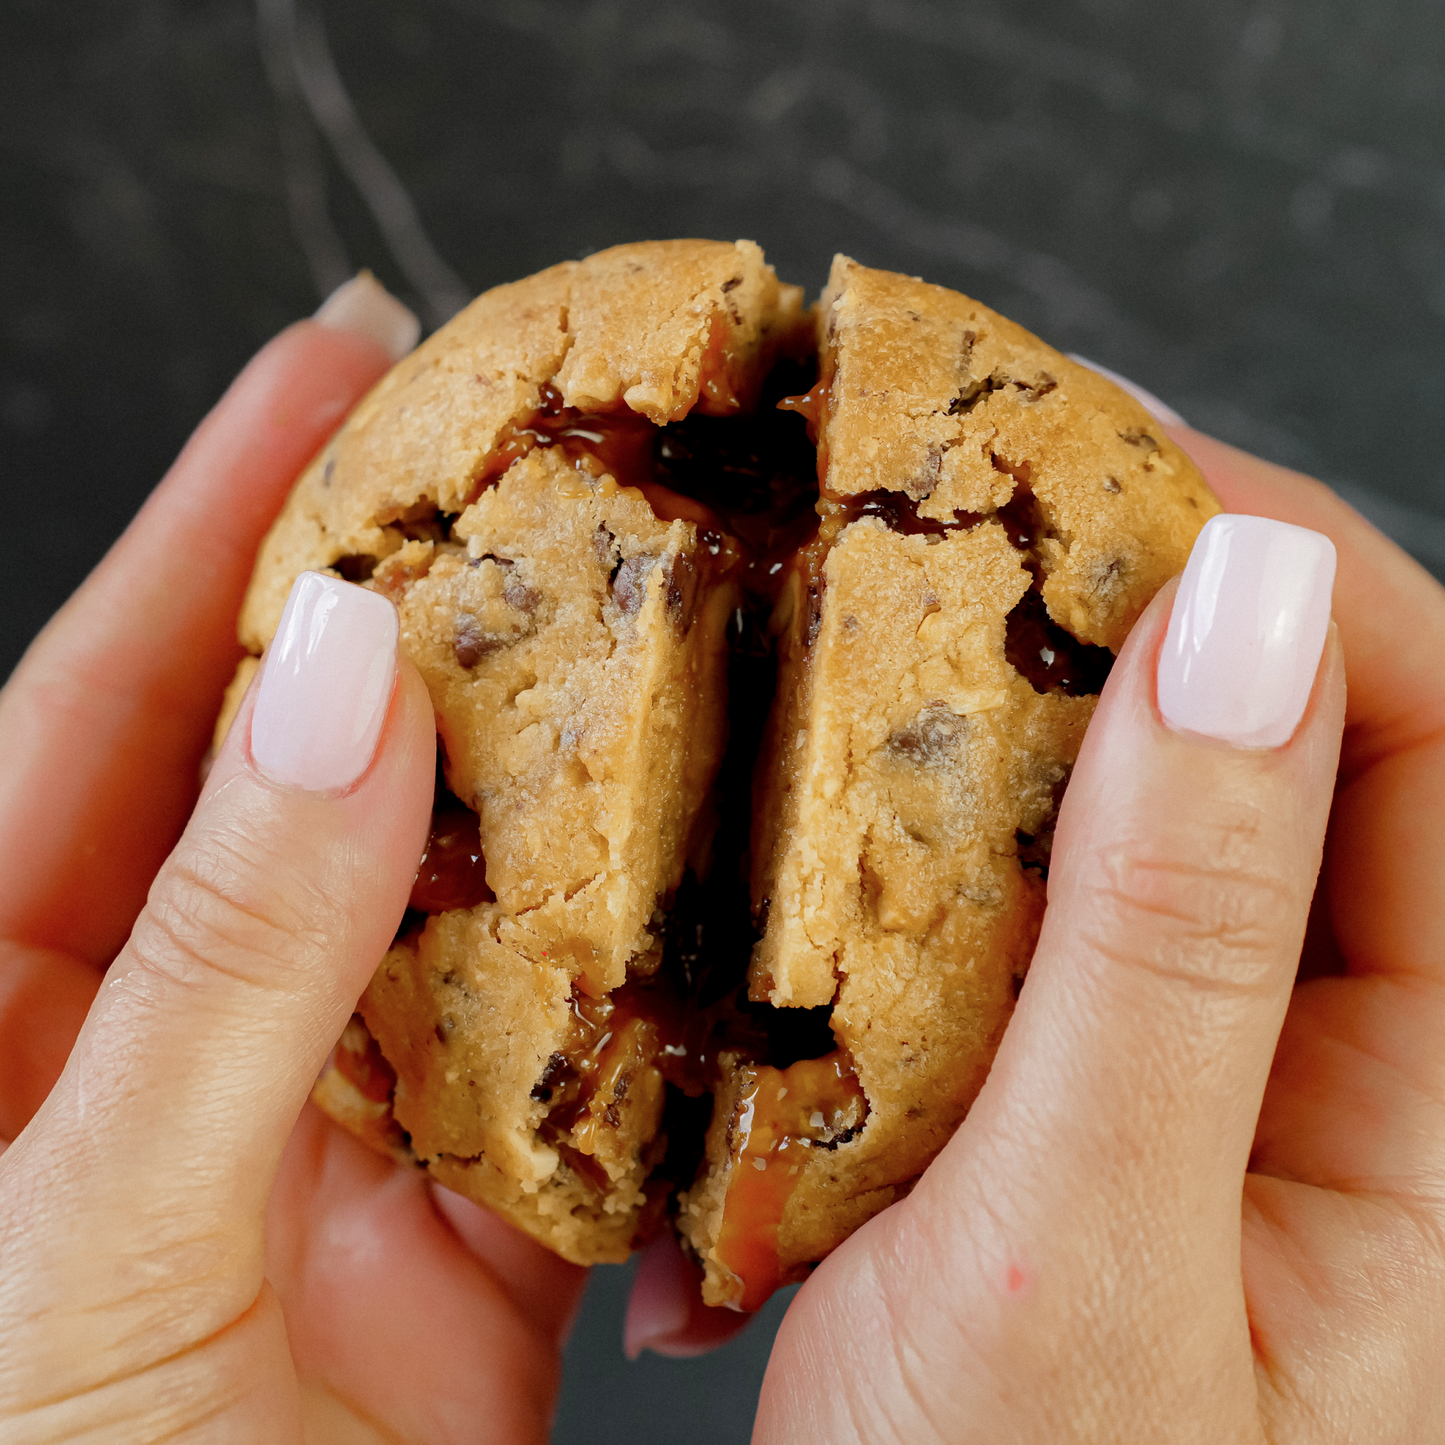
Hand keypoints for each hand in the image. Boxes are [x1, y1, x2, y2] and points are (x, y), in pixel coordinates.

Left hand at [0, 281, 584, 1442]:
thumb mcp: (78, 1240)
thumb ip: (220, 957)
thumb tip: (331, 684)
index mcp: (0, 1016)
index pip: (113, 702)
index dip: (225, 522)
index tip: (335, 363)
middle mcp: (171, 1036)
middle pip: (305, 770)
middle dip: (411, 613)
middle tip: (530, 458)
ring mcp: (328, 1119)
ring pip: (451, 896)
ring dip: (543, 781)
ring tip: (642, 622)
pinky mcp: (458, 1223)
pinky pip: (554, 1052)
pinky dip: (626, 974)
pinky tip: (700, 869)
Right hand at [746, 431, 1444, 1441]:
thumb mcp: (1079, 1250)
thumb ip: (1174, 937)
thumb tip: (1239, 615)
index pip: (1437, 725)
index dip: (1282, 560)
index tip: (1094, 459)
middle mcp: (1362, 1065)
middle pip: (1291, 738)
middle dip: (1122, 611)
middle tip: (943, 522)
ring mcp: (1226, 1064)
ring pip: (1153, 811)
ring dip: (1007, 733)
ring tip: (865, 659)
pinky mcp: (1108, 1081)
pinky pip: (1053, 900)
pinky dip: (942, 854)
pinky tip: (840, 854)